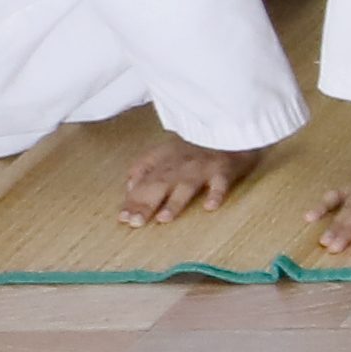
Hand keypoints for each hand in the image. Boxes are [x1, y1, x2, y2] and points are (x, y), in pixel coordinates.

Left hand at [115, 135, 263, 229]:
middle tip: (135, 222)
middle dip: (146, 203)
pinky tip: (210, 207)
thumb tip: (129, 188)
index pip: (143, 180)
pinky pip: (220, 183)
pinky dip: (216, 194)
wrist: (228, 129)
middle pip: (159, 184)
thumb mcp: (163, 151)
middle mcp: (180, 164)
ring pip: (186, 185)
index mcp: (163, 158)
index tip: (123, 217)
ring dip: (175, 201)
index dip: (132, 199)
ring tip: (164, 218)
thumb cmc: (195, 146)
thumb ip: (144, 168)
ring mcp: (202, 168)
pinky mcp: (223, 170)